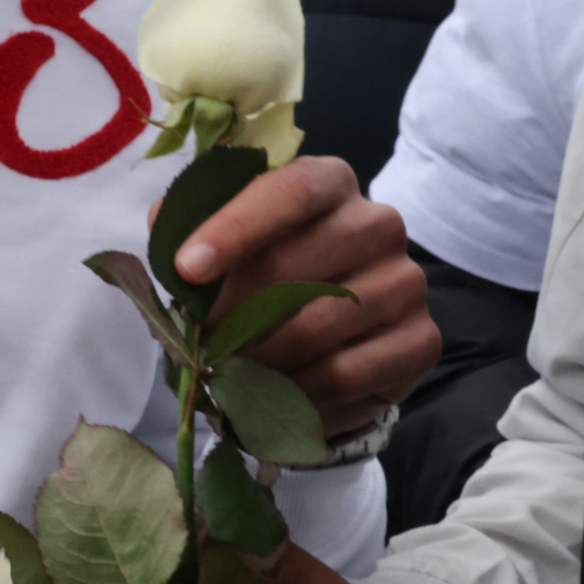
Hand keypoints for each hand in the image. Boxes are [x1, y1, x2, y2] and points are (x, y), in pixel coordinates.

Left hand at [164, 156, 436, 437]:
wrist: (335, 337)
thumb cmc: (270, 278)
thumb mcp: (228, 242)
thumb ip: (194, 226)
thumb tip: (162, 222)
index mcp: (330, 183)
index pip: (290, 191)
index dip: (235, 228)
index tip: (187, 268)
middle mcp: (378, 223)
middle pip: (299, 267)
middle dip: (232, 314)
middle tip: (194, 345)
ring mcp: (406, 282)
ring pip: (318, 327)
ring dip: (258, 360)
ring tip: (225, 375)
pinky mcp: (421, 340)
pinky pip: (345, 375)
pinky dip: (295, 395)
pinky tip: (268, 400)